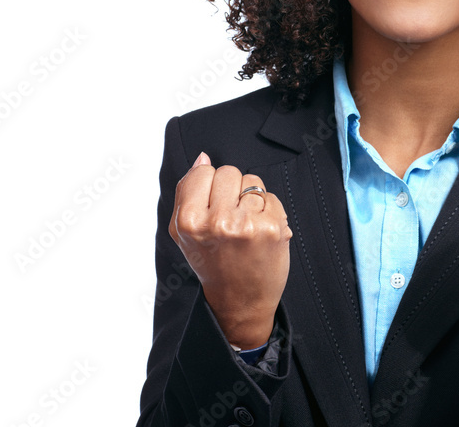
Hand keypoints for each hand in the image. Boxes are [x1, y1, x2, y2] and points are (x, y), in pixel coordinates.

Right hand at [169, 151, 291, 348]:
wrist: (240, 301)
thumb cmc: (212, 261)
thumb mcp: (184, 231)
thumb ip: (188, 191)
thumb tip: (202, 158)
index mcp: (189, 221)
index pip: (204, 171)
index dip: (209, 187)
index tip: (211, 208)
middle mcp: (218, 222)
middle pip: (229, 172)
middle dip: (231, 191)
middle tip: (229, 219)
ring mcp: (247, 224)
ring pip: (252, 181)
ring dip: (250, 199)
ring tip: (244, 226)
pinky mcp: (273, 227)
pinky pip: (271, 196)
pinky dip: (268, 210)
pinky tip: (261, 232)